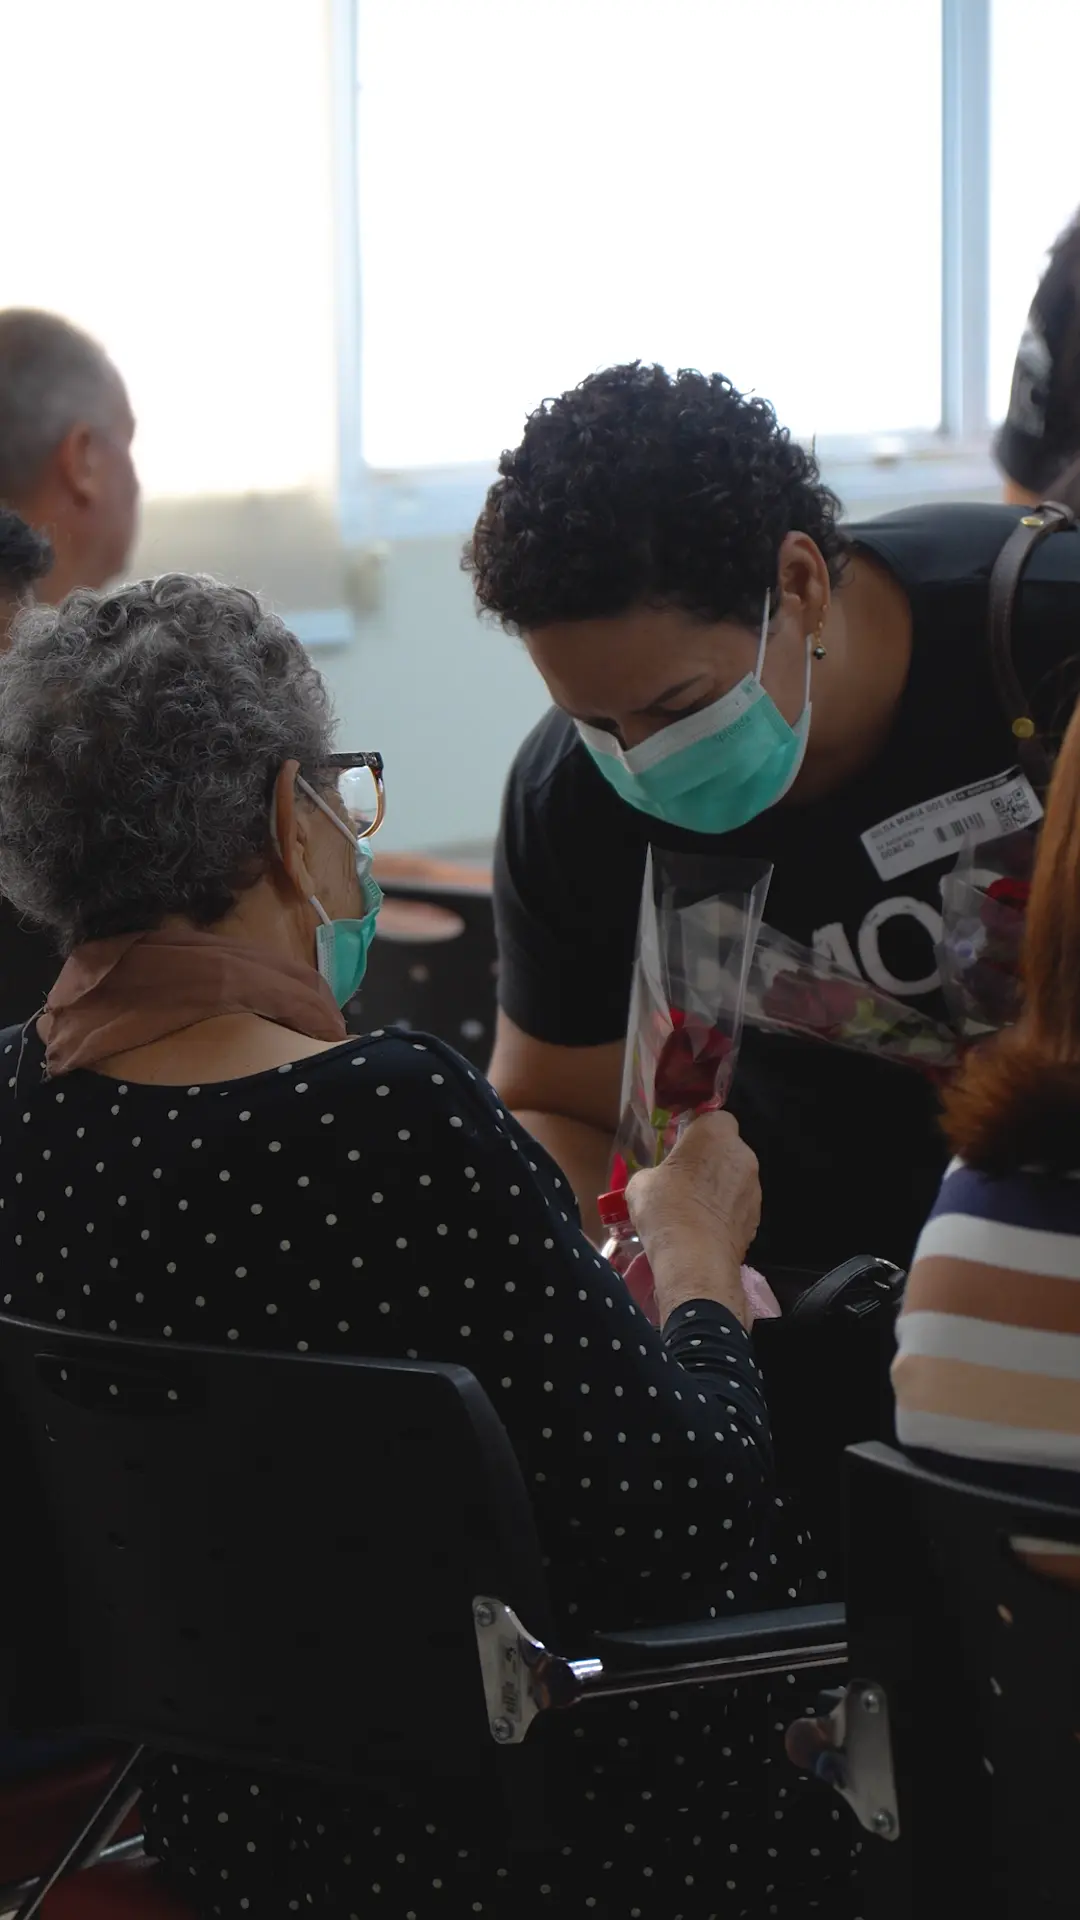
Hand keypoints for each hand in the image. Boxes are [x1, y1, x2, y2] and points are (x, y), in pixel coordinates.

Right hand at [625, 1112, 761, 1326]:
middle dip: (709, 1160)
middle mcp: (742, 1154)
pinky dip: (725, 1212)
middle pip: (727, 1148)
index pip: (714, 1117)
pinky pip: (738, 1205)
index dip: (698, 1131)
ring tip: (693, 1209)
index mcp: (715, 1134)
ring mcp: (754, 1187)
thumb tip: (658, 1181)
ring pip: (735, 1178)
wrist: (695, 1260)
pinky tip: (705, 1228)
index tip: (680, 1148)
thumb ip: (655, 1171)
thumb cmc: (665, 1208)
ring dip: (719, 1187)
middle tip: (684, 1180)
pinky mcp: (757, 1217)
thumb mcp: (641, 1183)